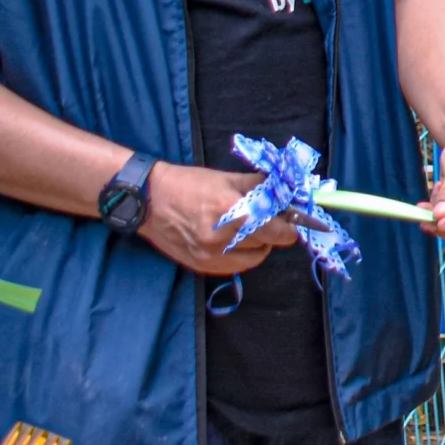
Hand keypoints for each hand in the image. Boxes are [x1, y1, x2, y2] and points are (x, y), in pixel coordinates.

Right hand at [137, 163, 297, 276]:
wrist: (150, 200)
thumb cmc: (189, 184)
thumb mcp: (227, 178)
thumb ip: (260, 187)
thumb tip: (286, 194)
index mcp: (232, 211)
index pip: (277, 230)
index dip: (290, 225)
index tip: (294, 219)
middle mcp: (223, 239)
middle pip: (268, 244)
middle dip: (275, 232)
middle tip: (273, 219)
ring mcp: (211, 256)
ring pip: (254, 258)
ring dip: (259, 245)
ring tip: (251, 229)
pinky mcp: (202, 266)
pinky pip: (236, 266)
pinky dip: (242, 255)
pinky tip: (235, 240)